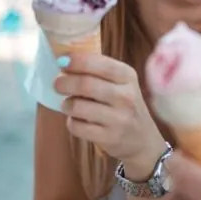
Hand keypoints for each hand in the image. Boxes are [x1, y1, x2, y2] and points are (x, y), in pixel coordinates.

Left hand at [54, 54, 166, 178]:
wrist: (143, 139)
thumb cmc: (125, 104)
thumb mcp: (122, 83)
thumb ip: (99, 71)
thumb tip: (65, 60)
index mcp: (127, 76)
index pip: (100, 64)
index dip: (77, 60)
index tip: (61, 60)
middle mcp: (125, 96)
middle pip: (85, 84)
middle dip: (64, 83)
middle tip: (57, 84)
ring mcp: (119, 119)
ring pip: (78, 106)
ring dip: (66, 104)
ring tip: (68, 104)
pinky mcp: (109, 138)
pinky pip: (77, 127)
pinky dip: (71, 122)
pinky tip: (77, 120)